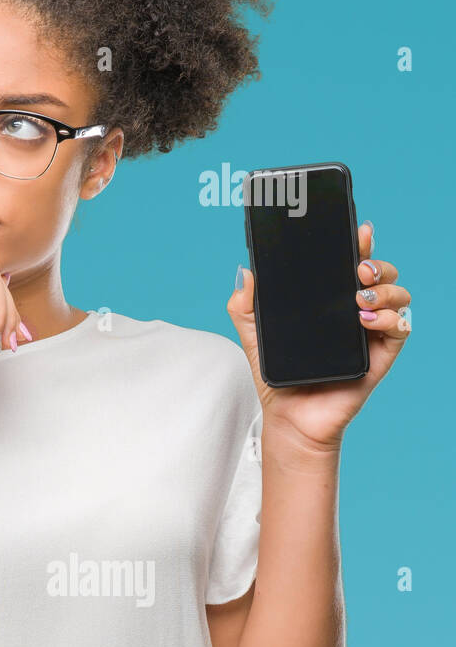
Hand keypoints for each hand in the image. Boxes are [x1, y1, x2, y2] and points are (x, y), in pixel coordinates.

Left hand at [226, 221, 410, 450]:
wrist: (289, 415)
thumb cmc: (278, 373)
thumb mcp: (253, 334)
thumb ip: (245, 304)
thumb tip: (246, 272)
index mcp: (329, 302)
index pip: (350, 265)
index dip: (359, 245)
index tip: (359, 231)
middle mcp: (354, 312)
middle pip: (381, 275)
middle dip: (376, 263)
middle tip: (357, 269)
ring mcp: (370, 332)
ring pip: (397, 296)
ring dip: (385, 289)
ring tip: (358, 297)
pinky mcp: (381, 355)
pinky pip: (401, 327)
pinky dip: (390, 318)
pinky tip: (365, 320)